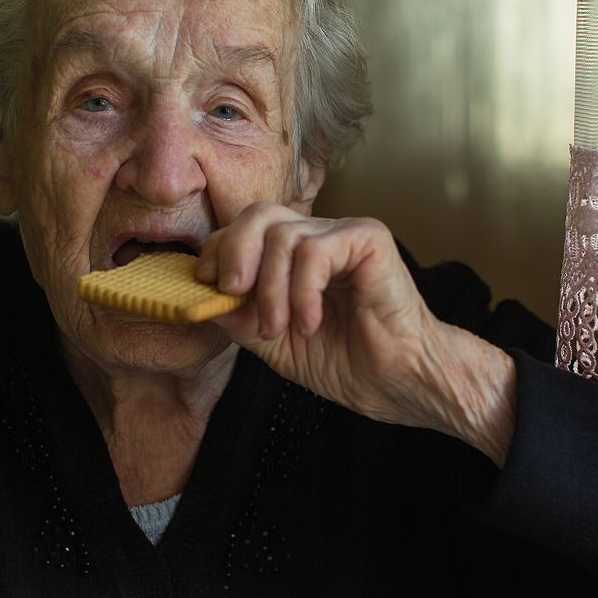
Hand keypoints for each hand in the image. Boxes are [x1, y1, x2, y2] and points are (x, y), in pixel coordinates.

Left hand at [196, 203, 515, 462]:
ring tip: (282, 328)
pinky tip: (311, 322)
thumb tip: (199, 295)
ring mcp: (344, 234)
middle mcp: (317, 236)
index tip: (209, 289)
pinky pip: (315, 251)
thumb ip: (238, 314)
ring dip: (271, 289)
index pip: (243, 229)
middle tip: (232, 295)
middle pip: (259, 215)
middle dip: (233, 253)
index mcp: (294, 255)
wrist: (398, 382)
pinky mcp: (369, 239)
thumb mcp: (274, 340)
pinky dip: (303, 290)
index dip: (218, 252)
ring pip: (283, 235)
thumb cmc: (346, 362)